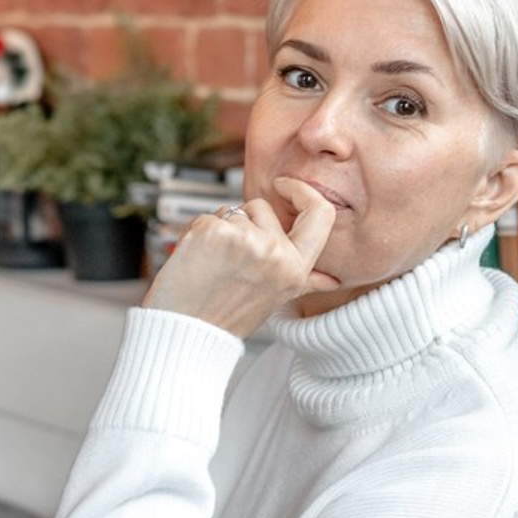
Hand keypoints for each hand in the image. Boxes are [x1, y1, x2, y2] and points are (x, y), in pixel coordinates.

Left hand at [142, 176, 338, 336]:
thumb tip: (331, 282)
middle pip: (261, 207)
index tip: (283, 186)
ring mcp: (244, 239)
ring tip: (212, 265)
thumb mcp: (275, 298)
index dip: (302, 192)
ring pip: (231, 211)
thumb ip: (303, 281)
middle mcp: (275, 253)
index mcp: (295, 269)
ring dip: (219, 230)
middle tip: (229, 261)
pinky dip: (197, 233)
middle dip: (243, 221)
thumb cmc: (226, 316)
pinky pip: (207, 217)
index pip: (320, 214)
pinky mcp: (213, 231)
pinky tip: (196, 260)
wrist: (186, 330)